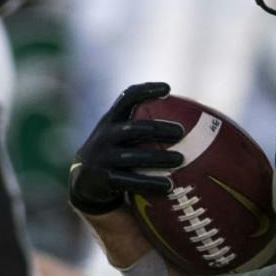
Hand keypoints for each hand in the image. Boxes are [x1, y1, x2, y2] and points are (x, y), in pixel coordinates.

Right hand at [68, 82, 183, 215]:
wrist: (85, 182)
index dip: (145, 91)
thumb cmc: (116, 153)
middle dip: (157, 128)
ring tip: (180, 159)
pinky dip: (149, 183)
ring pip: (132, 157)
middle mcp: (104, 136)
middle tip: (181, 131)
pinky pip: (129, 182)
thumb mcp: (122, 136)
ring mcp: (102, 158)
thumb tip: (191, 122)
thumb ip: (143, 127)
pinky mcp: (103, 179)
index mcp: (110, 121)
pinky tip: (169, 186)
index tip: (167, 88)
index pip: (126, 99)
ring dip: (157, 158)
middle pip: (132, 129)